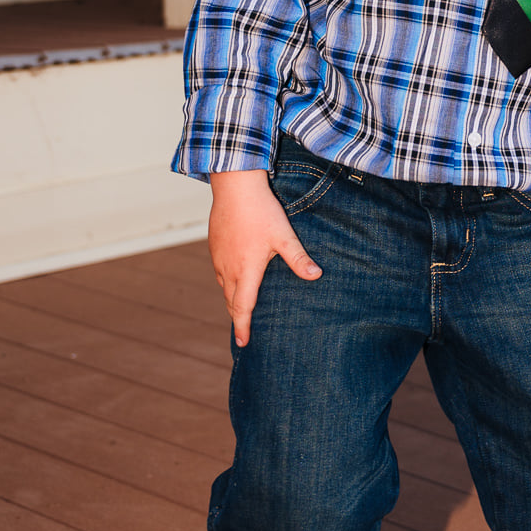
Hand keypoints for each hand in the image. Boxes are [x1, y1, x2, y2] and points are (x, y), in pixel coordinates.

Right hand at [208, 168, 320, 345]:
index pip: (242, 308)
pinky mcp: (214, 247)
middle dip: (238, 317)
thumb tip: (316, 276)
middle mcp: (228, 269)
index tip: (244, 343)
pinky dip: (226, 283)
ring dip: (232, 300)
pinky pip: (219, 273)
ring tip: (241, 308)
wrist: (234, 187)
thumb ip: (298, 259)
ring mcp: (218, 258)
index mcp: (245, 271)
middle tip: (244, 331)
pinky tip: (235, 278)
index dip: (243, 327)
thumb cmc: (261, 212)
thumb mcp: (284, 236)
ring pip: (224, 287)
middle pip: (231, 301)